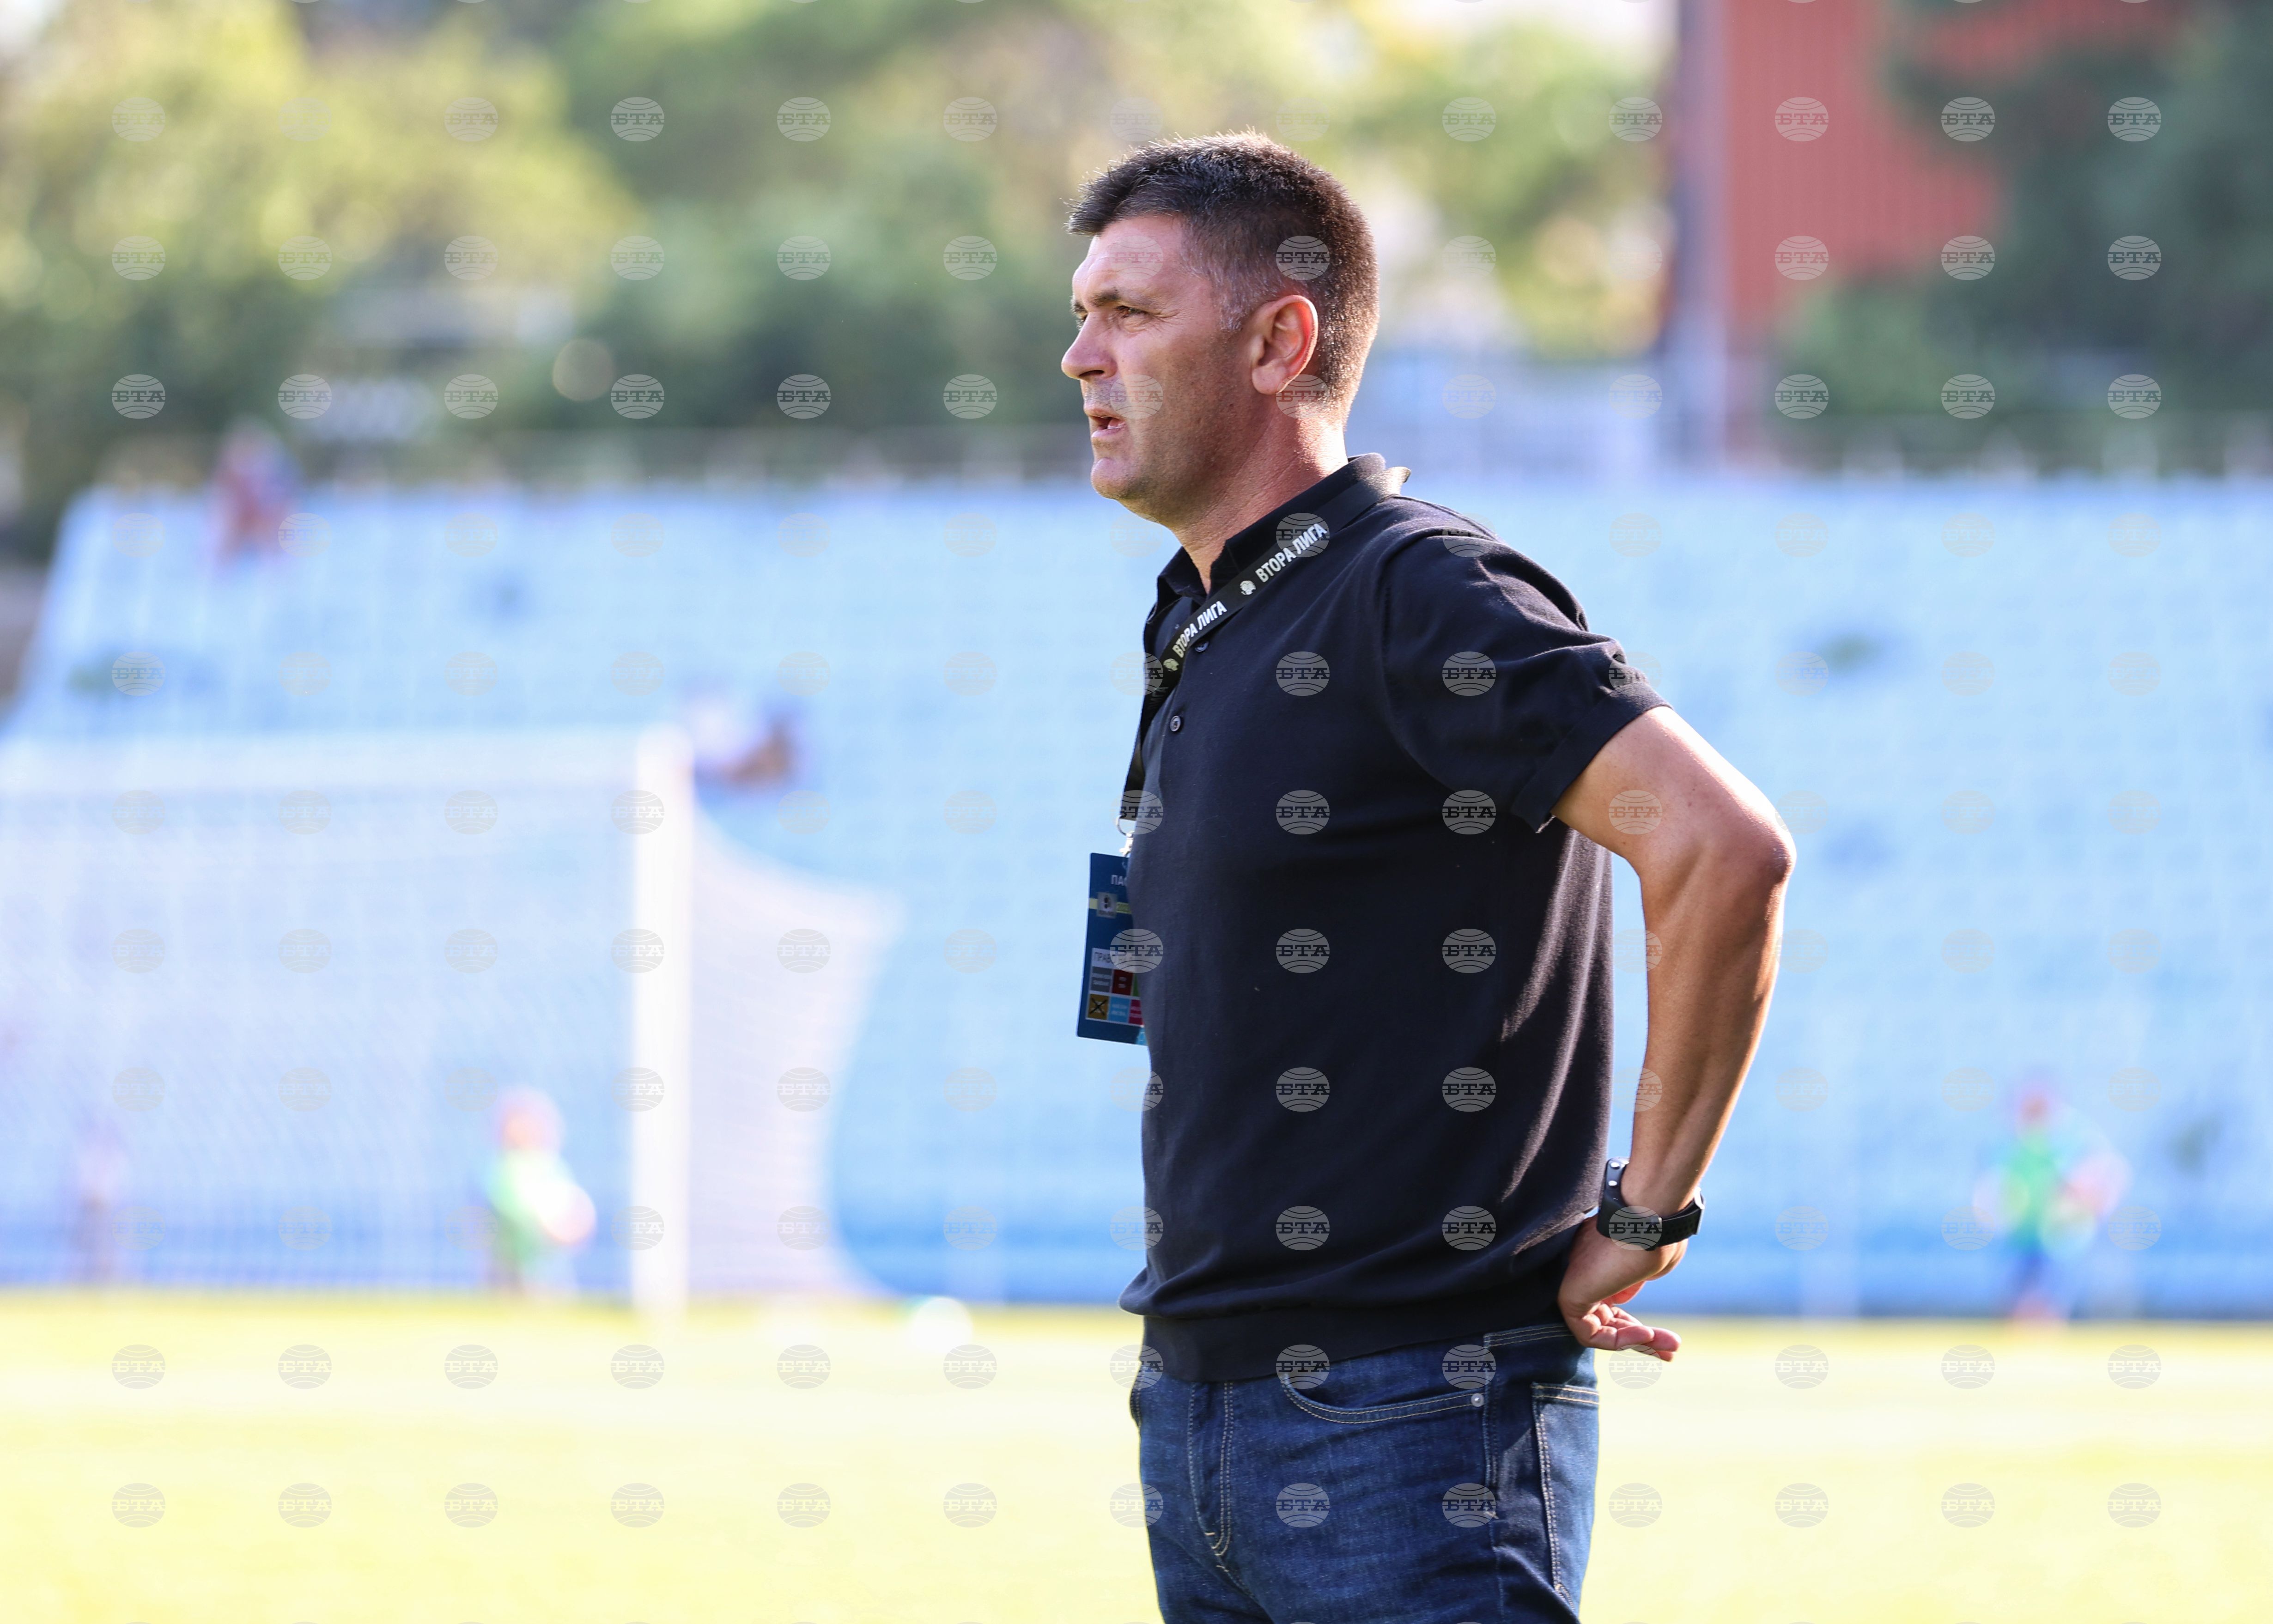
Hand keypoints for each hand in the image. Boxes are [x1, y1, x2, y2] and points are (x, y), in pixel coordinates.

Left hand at [1557, 1222, 1683, 1360]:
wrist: (1647, 1223)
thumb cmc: (1653, 1238)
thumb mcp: (1646, 1265)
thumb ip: (1632, 1283)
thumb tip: (1621, 1297)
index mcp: (1601, 1266)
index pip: (1613, 1306)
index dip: (1639, 1328)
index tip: (1669, 1339)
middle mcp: (1585, 1276)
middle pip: (1608, 1321)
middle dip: (1644, 1340)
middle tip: (1673, 1349)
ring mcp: (1575, 1286)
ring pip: (1601, 1330)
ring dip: (1639, 1342)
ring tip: (1672, 1346)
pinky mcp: (1569, 1298)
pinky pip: (1590, 1334)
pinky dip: (1618, 1341)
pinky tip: (1646, 1333)